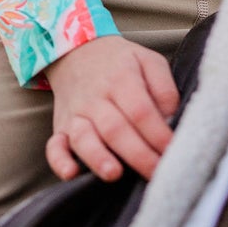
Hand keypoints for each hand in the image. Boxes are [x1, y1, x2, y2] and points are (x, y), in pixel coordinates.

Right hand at [45, 34, 178, 182]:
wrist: (77, 52)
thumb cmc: (120, 63)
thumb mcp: (148, 61)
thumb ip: (164, 88)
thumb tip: (172, 118)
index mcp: (121, 79)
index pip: (140, 110)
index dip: (158, 133)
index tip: (173, 151)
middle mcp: (96, 98)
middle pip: (115, 129)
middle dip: (138, 155)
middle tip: (157, 173)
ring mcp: (76, 114)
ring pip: (84, 138)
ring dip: (98, 158)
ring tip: (115, 174)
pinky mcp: (61, 128)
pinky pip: (54, 146)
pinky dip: (59, 161)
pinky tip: (71, 174)